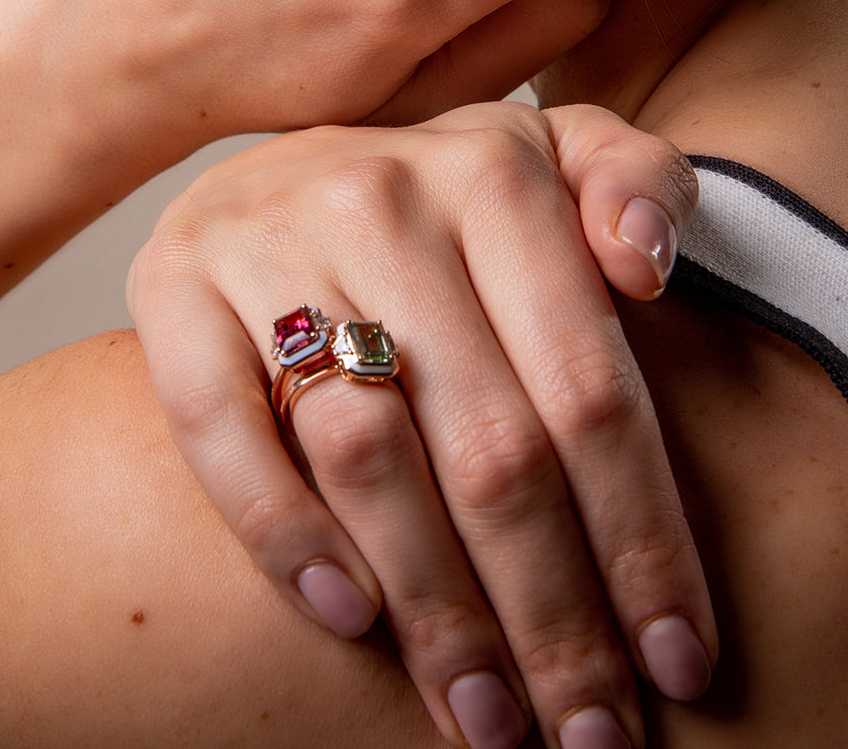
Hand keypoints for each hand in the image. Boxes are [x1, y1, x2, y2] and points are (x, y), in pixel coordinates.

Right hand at [129, 101, 712, 748]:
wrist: (285, 165)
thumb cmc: (448, 197)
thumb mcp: (558, 155)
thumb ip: (636, 182)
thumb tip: (647, 264)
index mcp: (496, 171)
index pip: (590, 388)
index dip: (642, 538)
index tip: (677, 661)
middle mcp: (382, 197)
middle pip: (490, 445)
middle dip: (553, 615)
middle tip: (590, 732)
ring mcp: (266, 238)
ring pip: (366, 454)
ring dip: (436, 609)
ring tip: (489, 716)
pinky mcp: (170, 283)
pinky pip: (222, 429)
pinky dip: (283, 534)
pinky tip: (350, 620)